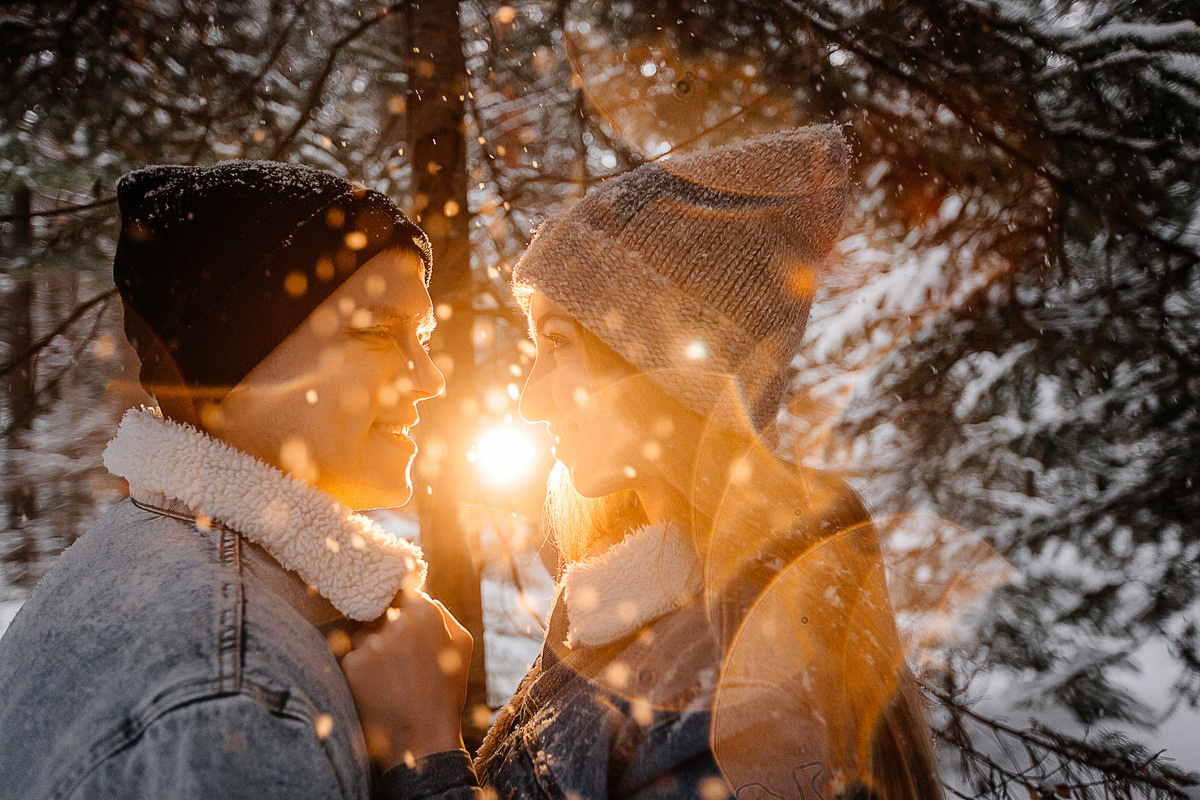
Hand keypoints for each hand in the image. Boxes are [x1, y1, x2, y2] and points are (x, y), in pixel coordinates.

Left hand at [339, 590, 472, 770]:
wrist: (422, 741)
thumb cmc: (445, 694)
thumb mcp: (462, 646)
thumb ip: (443, 613)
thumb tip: (420, 596)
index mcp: (426, 613)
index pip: (401, 593)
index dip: (399, 610)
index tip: (399, 624)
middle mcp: (397, 622)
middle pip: (379, 614)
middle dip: (384, 630)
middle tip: (396, 661)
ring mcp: (372, 643)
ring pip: (362, 636)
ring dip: (370, 652)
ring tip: (388, 681)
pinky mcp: (351, 665)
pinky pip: (350, 658)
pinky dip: (358, 673)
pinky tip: (375, 691)